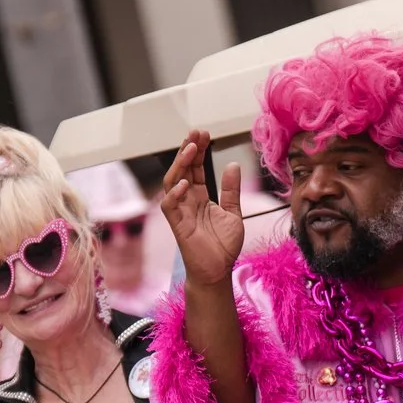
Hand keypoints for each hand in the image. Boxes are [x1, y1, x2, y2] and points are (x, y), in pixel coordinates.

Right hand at [158, 133, 244, 287]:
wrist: (219, 270)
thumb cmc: (223, 245)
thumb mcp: (233, 212)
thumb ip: (231, 190)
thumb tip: (232, 164)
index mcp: (200, 196)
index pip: (195, 168)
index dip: (199, 150)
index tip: (205, 134)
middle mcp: (187, 200)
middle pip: (182, 169)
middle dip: (188, 149)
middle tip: (196, 132)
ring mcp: (180, 211)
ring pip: (172, 182)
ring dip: (180, 164)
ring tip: (190, 148)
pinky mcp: (177, 225)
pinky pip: (169, 206)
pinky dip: (174, 194)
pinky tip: (185, 182)